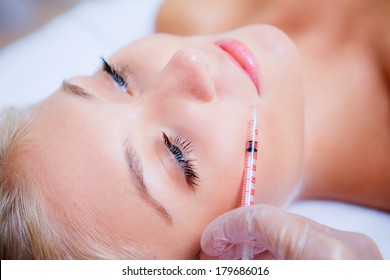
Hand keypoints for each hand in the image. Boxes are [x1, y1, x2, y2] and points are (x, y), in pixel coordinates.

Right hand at [200, 204, 381, 259]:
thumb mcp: (272, 276)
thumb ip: (245, 263)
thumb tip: (214, 254)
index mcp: (325, 253)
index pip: (262, 219)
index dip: (227, 228)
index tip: (210, 241)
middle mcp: (346, 245)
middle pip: (277, 221)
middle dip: (240, 236)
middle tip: (216, 251)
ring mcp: (356, 252)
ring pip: (293, 232)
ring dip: (259, 245)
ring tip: (234, 260)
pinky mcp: (358, 260)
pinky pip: (310, 245)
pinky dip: (281, 251)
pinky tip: (262, 261)